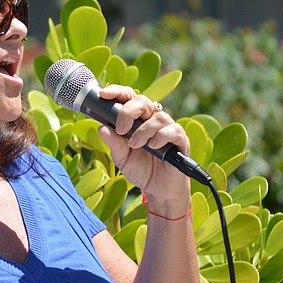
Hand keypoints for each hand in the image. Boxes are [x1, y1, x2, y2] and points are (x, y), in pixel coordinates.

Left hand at [96, 85, 190, 213]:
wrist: (158, 190)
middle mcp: (152, 120)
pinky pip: (173, 130)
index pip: (129, 98)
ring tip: (135, 145)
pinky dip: (160, 137)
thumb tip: (101, 127)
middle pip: (143, 101)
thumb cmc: (141, 170)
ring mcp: (167, 128)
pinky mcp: (180, 140)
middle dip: (129, 112)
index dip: (117, 91)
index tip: (104, 94)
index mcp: (137, 120)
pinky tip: (153, 146)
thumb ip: (113, 143)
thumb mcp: (121, 158)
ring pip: (158, 116)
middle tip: (121, 130)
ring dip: (143, 130)